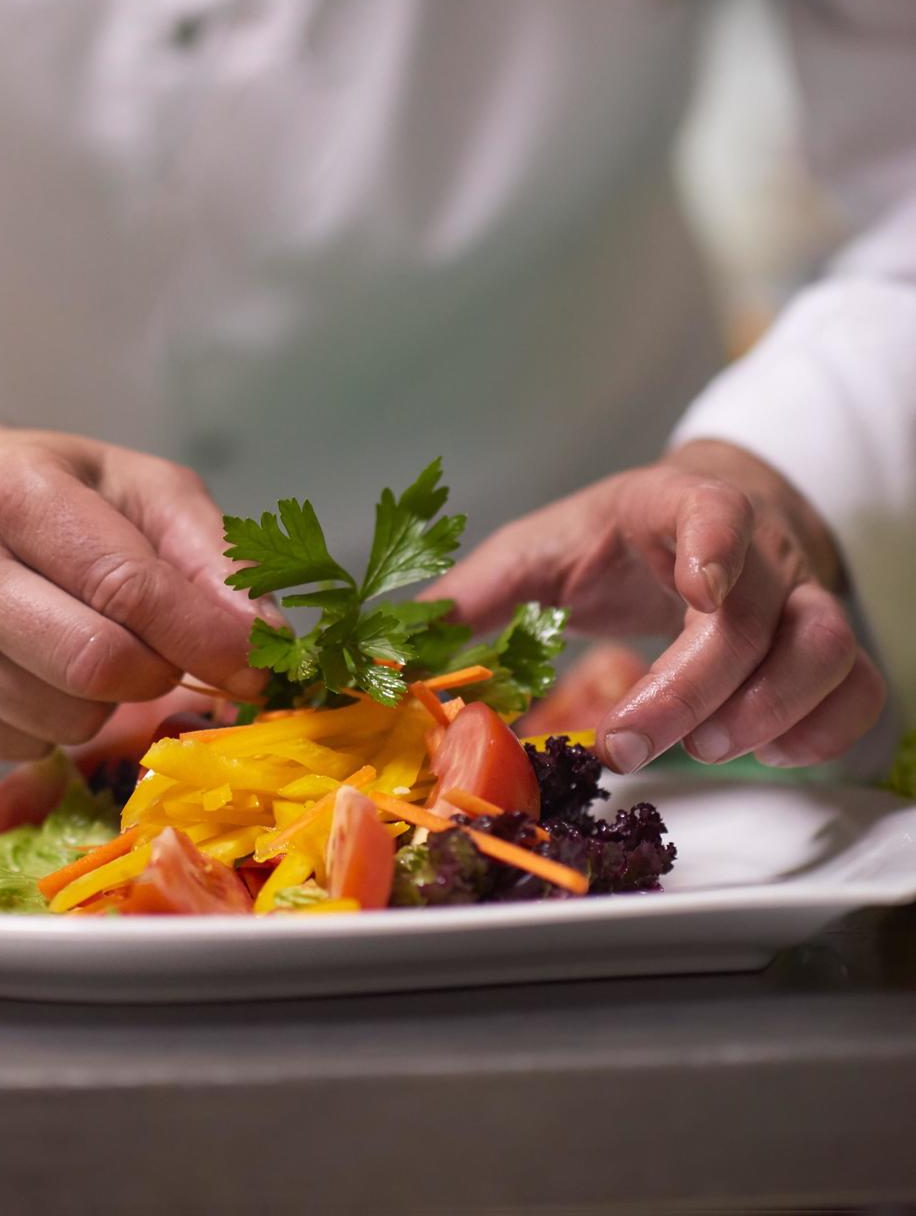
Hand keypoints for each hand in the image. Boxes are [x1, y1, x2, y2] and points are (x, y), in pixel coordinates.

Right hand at [0, 415, 263, 760]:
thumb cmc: (52, 492)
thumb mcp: (140, 487)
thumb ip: (211, 553)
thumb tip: (263, 641)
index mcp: (12, 492)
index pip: (126, 585)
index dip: (204, 635)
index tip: (257, 664)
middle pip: (93, 665)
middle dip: (158, 672)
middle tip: (170, 652)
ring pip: (64, 720)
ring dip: (108, 701)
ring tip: (92, 641)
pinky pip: (24, 748)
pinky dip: (57, 721)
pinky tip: (41, 666)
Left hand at [434, 440, 886, 773]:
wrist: (701, 520)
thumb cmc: (617, 538)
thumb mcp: (543, 546)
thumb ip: (479, 592)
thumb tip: (403, 647)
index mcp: (680, 508)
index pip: (716, 511)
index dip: (716, 545)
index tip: (699, 584)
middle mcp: (758, 553)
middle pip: (760, 618)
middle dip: (695, 690)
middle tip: (628, 742)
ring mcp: (802, 600)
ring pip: (829, 653)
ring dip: (770, 714)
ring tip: (705, 748)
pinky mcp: (827, 648)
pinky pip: (857, 694)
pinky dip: (819, 734)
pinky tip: (760, 751)